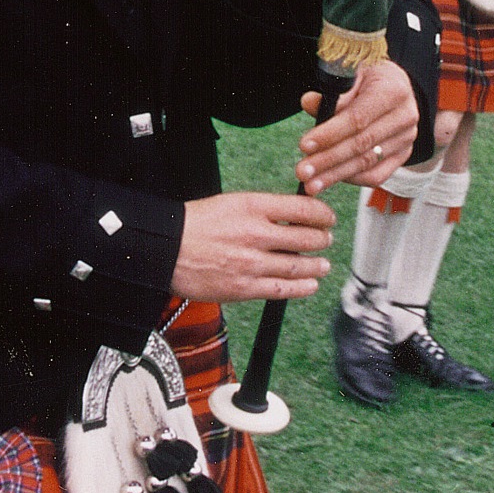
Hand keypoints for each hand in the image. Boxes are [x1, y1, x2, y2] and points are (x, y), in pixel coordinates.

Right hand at [169, 192, 335, 304]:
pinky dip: (302, 287)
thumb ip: (264, 209)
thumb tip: (294, 215)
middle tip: (326, 240)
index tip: (328, 218)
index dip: (323, 214)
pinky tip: (310, 284)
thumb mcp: (232, 203)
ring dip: (316, 265)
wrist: (165, 248)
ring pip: (298, 266)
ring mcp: (251, 263)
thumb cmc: (195, 224)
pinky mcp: (244, 288)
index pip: (303, 209)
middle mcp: (256, 234)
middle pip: (307, 238)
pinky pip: (282, 290)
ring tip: (322, 265)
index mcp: (253, 207)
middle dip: (322, 240)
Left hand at [293, 60, 418, 193]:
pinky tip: (331, 178)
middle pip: (362, 144)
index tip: (304, 145)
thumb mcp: (350, 74)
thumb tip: (309, 102)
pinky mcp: (403, 155)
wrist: (395, 85)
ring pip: (367, 163)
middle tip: (302, 172)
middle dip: (328, 160)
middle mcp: (405, 116)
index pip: (358, 118)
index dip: (330, 133)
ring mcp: (406, 138)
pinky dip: (352, 179)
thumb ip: (332, 92)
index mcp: (393, 90)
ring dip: (335, 175)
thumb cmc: (367, 78)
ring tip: (311, 184)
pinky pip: (377, 175)